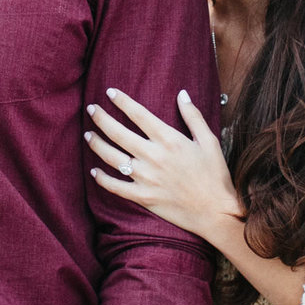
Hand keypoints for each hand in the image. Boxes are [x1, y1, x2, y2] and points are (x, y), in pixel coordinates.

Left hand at [86, 88, 239, 245]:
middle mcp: (154, 156)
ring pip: (112, 158)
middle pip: (118, 133)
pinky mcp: (143, 197)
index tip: (110, 92)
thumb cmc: (215, 176)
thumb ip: (193, 116)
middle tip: (91, 109)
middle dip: (101, 118)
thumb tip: (182, 94)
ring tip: (88, 135)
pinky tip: (94, 171)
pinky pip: (115, 187)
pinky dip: (102, 179)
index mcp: (169, 140)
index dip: (122, 101)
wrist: (216, 212)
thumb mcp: (209, 141)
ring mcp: (146, 178)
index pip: (139, 114)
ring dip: (97, 144)